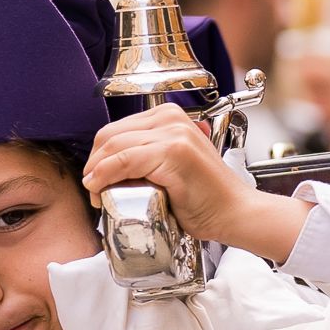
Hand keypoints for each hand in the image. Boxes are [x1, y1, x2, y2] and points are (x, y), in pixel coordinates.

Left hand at [82, 104, 303, 261]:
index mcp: (171, 116)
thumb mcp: (171, 167)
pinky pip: (125, 160)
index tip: (95, 179)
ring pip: (114, 146)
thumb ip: (147, 158)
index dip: (98, 156)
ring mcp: (174, 133)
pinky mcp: (174, 152)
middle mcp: (172, 118)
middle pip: (110, 134)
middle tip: (93, 189)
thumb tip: (109, 167)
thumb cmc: (207, 198)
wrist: (236, 213)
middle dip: (93, 163)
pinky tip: (100, 189)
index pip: (116, 129)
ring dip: (96, 172)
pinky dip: (106, 175)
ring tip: (97, 194)